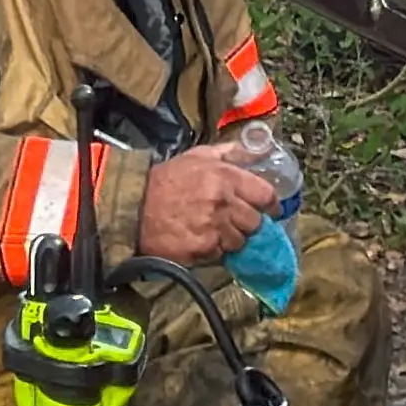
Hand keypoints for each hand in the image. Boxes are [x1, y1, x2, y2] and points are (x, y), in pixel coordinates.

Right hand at [136, 144, 280, 263]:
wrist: (134, 207)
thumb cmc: (167, 180)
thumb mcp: (199, 156)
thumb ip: (233, 153)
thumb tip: (262, 150)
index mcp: (225, 177)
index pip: (265, 195)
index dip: (271, 205)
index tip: (271, 210)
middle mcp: (223, 203)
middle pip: (255, 222)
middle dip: (249, 223)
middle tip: (236, 221)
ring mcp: (213, 228)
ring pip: (240, 241)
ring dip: (232, 239)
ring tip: (215, 231)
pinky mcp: (202, 249)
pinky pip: (221, 255)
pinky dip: (215, 251)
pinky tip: (201, 240)